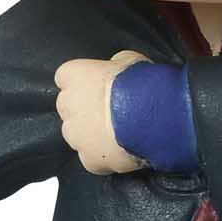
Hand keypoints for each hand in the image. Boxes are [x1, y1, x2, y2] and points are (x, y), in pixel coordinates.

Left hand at [54, 51, 146, 175]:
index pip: (66, 78)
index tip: (98, 86)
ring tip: (118, 132)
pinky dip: (104, 157)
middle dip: (85, 109)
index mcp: (73, 75)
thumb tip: (116, 70)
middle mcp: (67, 105)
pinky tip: (122, 150)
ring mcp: (76, 135)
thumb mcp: (130, 60)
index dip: (84, 82)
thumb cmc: (142, 83)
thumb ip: (115, 65)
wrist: (154, 115)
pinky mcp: (89, 159)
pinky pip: (92, 159)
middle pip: (68, 107)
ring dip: (91, 134)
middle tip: (111, 110)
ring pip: (77, 135)